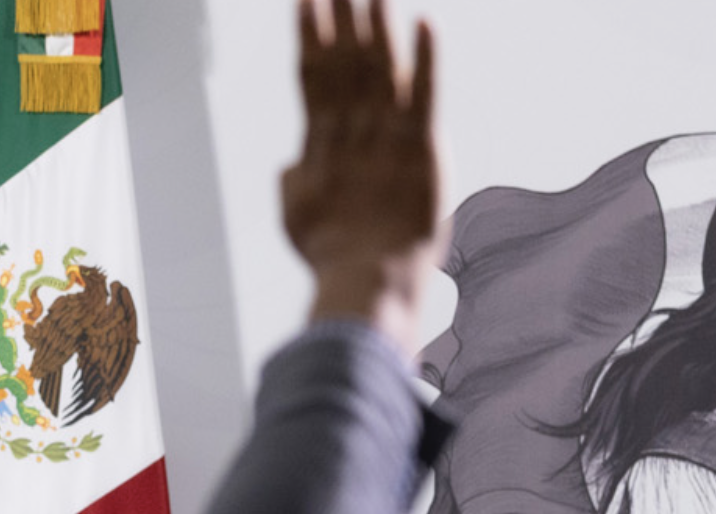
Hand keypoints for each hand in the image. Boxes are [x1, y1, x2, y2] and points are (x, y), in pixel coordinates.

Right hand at [281, 0, 442, 353]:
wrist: (364, 283)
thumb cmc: (330, 259)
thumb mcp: (296, 218)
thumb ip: (291, 183)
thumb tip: (289, 164)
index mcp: (320, 146)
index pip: (314, 77)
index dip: (310, 37)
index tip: (306, 1)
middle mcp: (350, 133)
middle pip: (343, 62)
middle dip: (339, 17)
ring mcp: (385, 139)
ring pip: (380, 69)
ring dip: (376, 26)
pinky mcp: (423, 150)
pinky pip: (426, 95)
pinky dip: (426, 59)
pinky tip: (425, 23)